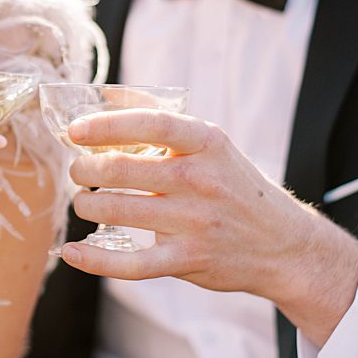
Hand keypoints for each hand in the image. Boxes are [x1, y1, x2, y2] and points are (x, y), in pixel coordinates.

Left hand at [60, 108, 357, 338]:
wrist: (285, 245)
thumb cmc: (234, 186)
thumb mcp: (209, 144)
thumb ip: (157, 115)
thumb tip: (105, 94)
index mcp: (206, 144)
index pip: (150, 124)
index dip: (105, 125)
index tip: (74, 131)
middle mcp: (201, 180)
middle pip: (119, 169)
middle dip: (83, 169)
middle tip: (78, 171)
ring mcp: (195, 222)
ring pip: (115, 209)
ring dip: (85, 204)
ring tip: (85, 201)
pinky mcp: (188, 259)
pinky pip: (131, 263)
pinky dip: (94, 259)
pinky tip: (72, 251)